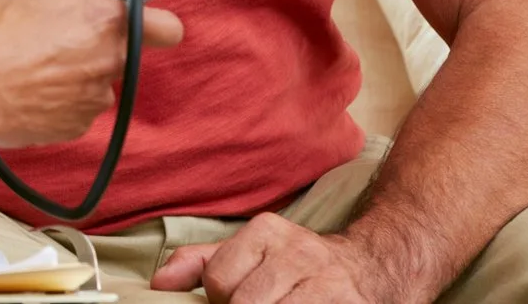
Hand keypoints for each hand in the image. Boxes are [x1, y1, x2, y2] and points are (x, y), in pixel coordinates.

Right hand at [0, 0, 184, 148]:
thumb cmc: (0, 31)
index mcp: (109, 22)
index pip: (167, 28)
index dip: (155, 23)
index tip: (136, 19)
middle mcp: (111, 62)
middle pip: (117, 53)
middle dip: (94, 45)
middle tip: (55, 37)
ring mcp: (95, 99)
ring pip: (94, 82)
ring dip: (73, 74)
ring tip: (32, 64)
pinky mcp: (75, 126)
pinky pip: (74, 108)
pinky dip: (56, 99)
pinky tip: (27, 87)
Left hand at [151, 215, 386, 302]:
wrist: (368, 268)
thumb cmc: (294, 267)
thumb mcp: (247, 252)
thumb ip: (199, 263)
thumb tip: (159, 284)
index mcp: (267, 231)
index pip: (219, 280)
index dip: (220, 301)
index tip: (235, 300)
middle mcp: (300, 252)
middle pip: (244, 303)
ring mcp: (329, 283)